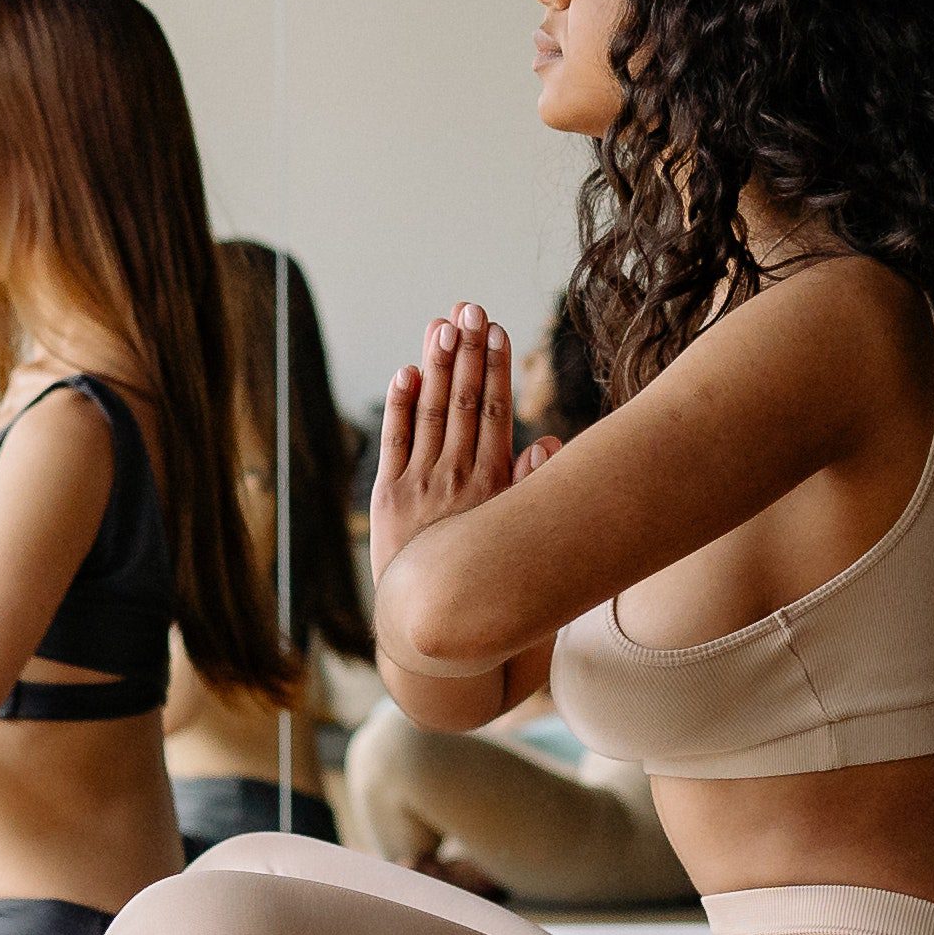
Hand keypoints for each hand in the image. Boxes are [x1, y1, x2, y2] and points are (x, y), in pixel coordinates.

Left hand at [372, 304, 529, 581]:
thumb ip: (532, 487)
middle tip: (470, 306)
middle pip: (463, 402)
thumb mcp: (522, 539)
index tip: (497, 330)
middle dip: (467, 351)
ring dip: (436, 365)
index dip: (495, 368)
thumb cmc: (489, 582)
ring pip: (430, 414)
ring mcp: (420, 487)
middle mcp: (458, 480)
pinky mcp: (388, 499)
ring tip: (443, 323)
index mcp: (494, 486)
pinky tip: (407, 372)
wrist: (435, 628)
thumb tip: (545, 441)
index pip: (495, 413)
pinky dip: (399, 406)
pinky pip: (393, 443)